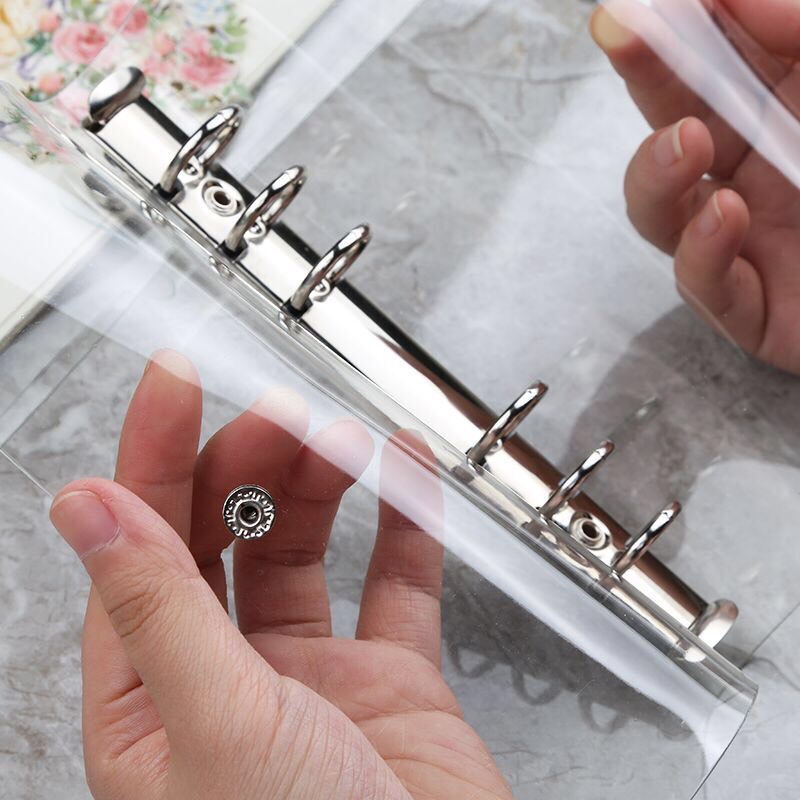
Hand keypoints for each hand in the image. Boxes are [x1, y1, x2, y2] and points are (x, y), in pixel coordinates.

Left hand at [49, 350, 511, 799]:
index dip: (153, 449)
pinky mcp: (392, 681)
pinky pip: (397, 583)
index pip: (140, 543)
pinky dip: (405, 522)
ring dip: (319, 482)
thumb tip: (85, 507)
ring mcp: (312, 677)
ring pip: (304, 547)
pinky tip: (406, 472)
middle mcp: (225, 678)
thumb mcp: (213, 726)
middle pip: (221, 533)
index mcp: (151, 698)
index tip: (174, 376)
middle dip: (247, 459)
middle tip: (281, 414)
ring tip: (341, 439)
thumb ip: (155, 608)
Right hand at [591, 0, 799, 373]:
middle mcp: (760, 171)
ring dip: (654, 172)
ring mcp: (750, 242)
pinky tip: (721, 216)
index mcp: (793, 109)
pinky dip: (700, 251)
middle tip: (622, 32)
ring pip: (662, 211)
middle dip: (645, 77)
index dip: (680, 23)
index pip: (721, 58)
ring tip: (684, 146)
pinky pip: (703, 285)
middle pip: (674, 123)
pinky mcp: (754, 310)